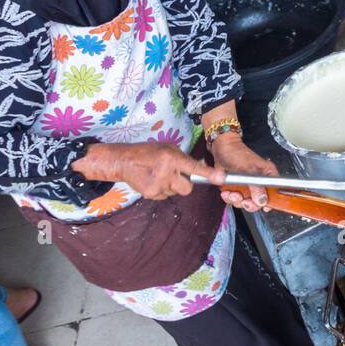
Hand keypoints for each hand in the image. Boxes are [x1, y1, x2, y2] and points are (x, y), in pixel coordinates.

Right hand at [72, 143, 222, 199]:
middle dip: (185, 184)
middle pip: (188, 189)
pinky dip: (162, 190)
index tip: (220, 178)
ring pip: (176, 193)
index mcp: (172, 158)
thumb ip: (184, 159)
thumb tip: (201, 168)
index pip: (194, 168)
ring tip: (159, 175)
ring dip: (172, 186)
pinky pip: (165, 196)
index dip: (208, 174)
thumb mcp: (168, 148)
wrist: (124, 161)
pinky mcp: (151, 194)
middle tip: (175, 176)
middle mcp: (167, 172)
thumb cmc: (148, 152)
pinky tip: (153, 181)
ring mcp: (158, 185)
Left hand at [209, 133, 278, 212]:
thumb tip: (262, 200)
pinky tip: (227, 191)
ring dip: (236, 200)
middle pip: (259, 202)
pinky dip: (229, 197)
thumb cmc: (237, 153)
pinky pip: (235, 199)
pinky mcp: (238, 188)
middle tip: (243, 200)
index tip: (260, 205)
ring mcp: (248, 186)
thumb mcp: (249, 170)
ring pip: (245, 202)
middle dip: (248, 203)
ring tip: (232, 193)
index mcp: (268, 176)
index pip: (274, 195)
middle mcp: (260, 183)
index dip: (268, 202)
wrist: (222, 149)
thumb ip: (256, 187)